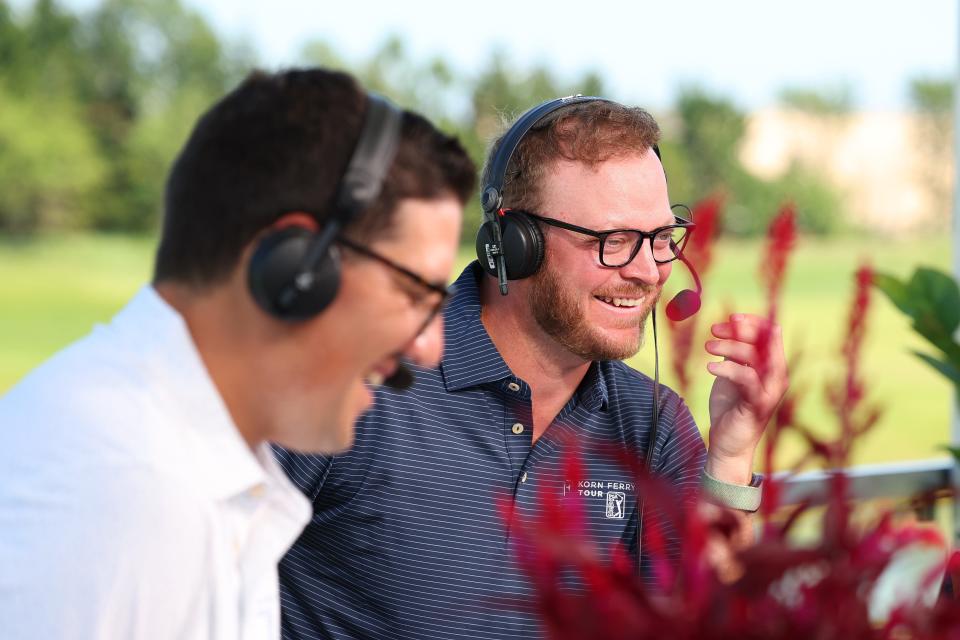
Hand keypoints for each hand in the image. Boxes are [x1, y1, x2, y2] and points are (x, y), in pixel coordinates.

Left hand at [703, 313, 788, 483]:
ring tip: (707, 347)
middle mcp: (777, 377)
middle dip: (738, 330)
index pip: (772, 333)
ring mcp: (769, 391)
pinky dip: (728, 368)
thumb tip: (729, 325)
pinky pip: (747, 378)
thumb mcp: (732, 373)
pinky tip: (710, 367)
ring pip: (755, 356)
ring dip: (728, 346)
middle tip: (713, 331)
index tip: (731, 318)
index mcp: (773, 366)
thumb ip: (735, 352)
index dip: (753, 322)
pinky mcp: (758, 405)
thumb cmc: (731, 407)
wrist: (728, 443)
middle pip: (764, 340)